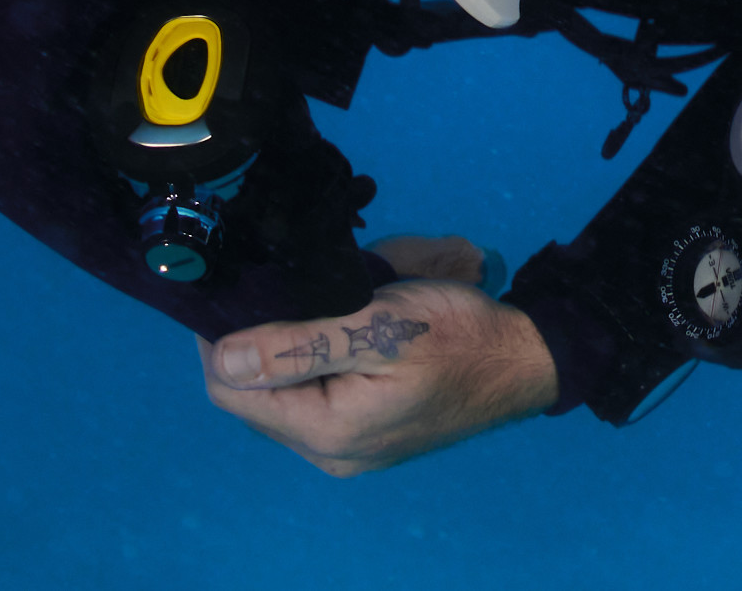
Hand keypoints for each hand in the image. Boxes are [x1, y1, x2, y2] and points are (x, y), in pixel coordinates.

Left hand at [198, 237, 557, 475]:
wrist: (524, 359)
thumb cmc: (457, 336)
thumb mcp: (378, 325)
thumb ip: (299, 345)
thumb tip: (225, 357)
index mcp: (328, 432)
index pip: (234, 393)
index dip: (218, 343)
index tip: (228, 290)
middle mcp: (332, 454)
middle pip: (255, 400)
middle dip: (249, 347)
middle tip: (266, 288)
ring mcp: (351, 450)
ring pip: (283, 401)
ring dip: (279, 355)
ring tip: (297, 303)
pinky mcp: (368, 436)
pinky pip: (313, 403)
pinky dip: (307, 367)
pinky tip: (323, 331)